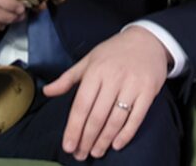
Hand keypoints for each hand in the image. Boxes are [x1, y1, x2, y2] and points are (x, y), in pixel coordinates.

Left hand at [43, 26, 169, 159]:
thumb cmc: (113, 52)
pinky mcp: (148, 92)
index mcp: (94, 72)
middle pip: (97, 116)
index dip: (74, 127)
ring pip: (116, 119)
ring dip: (104, 139)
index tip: (68, 145)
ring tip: (96, 152)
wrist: (147, 41)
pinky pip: (136, 117)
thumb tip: (47, 91)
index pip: (81, 105)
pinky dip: (126, 133)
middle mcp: (112, 79)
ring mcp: (131, 86)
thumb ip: (67, 78)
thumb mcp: (87, 60)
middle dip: (87, 138)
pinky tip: (116, 144)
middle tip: (80, 154)